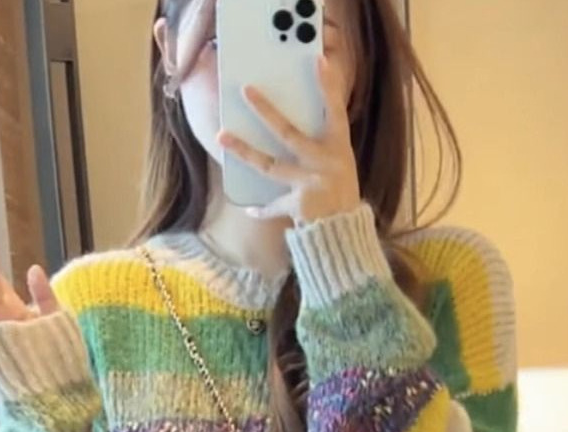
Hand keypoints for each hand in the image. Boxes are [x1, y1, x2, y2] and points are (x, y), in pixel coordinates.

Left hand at [217, 55, 360, 223]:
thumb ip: (322, 146)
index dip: (329, 88)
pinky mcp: (298, 204)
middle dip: (267, 112)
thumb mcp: (341, 165)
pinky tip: (250, 209)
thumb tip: (290, 127)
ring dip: (244, 150)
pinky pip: (274, 206)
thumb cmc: (342, 195)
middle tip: (246, 90)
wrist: (345, 233)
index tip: (319, 61)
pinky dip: (263, 209)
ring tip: (222, 136)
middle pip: (289, 133)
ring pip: (269, 165)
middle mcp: (324, 162)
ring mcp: (309, 183)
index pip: (335, 112)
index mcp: (339, 149)